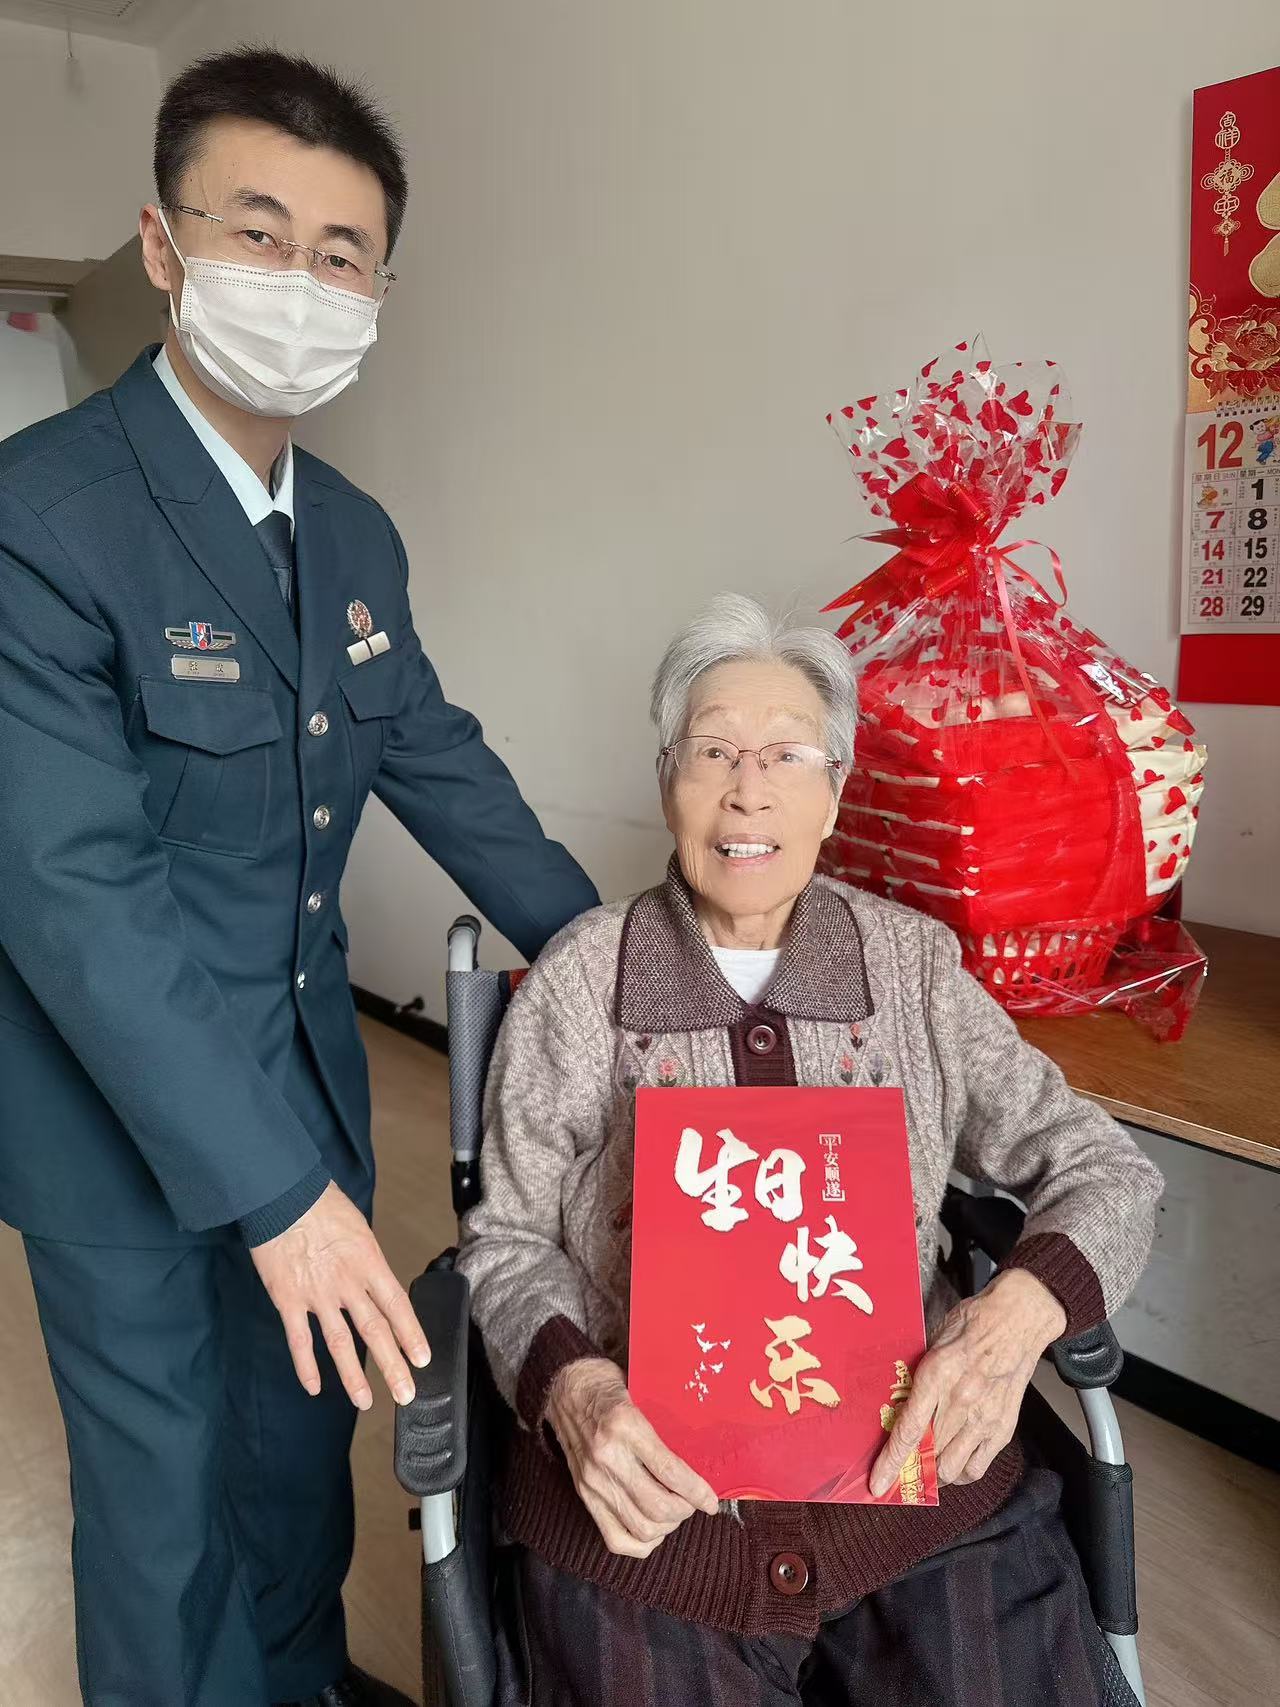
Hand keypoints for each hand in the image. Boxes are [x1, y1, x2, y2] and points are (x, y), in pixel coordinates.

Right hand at [250, 1181, 429, 1409]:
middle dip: (392, 1365)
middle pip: (375, 1330)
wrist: (281, 1195)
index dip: (411, 1335)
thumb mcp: (358, 1227)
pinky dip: (307, 1366)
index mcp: (369, 1262)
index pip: (397, 1305)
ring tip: (365, 1401)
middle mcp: (347, 1283)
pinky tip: (315, 1387)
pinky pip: (299, 1340)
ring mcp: (317, 1294)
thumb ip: (366, 1259)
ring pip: (340, 1343)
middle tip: (406, 1393)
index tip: (422, 1359)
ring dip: (353, 1376)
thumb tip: (373, 1281)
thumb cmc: (320, 1203)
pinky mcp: (288, 1299)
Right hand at [546, 1357, 719, 1557]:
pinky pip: (615, 1539)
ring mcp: (593, 1481)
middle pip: (658, 1507)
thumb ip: (664, 1423)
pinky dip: (641, 1543)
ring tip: (676, 1512)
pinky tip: (654, 1529)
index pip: (670, 1472)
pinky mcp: (584, 1495)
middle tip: (695, 1501)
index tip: (712, 1500)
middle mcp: (607, 1457)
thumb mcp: (641, 1390)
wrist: (564, 1389)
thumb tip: (703, 1453)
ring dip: (667, 1526)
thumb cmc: (607, 1384)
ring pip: (641, 1527)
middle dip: (686, 1510)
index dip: (697, 1492)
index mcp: (625, 1425)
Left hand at [869, 1269, 1066, 1495]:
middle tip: (898, 1473)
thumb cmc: (973, 1322)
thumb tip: (897, 1403)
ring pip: (951, 1469)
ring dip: (933, 1474)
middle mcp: (960, 1401)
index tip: (877, 1483)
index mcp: (937, 1374)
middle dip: (909, 1470)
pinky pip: (977, 1468)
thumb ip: (917, 1374)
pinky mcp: (1003, 1427)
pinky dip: (960, 1474)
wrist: (1018, 1319)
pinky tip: (951, 1464)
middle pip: (928, 1455)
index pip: (909, 1431)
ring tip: (924, 1468)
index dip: (891, 1462)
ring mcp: (985, 1418)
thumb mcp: (933, 1339)